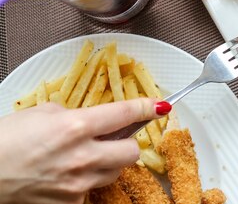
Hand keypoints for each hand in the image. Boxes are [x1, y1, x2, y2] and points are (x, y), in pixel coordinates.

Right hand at [0, 98, 169, 203]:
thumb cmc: (5, 140)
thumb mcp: (42, 112)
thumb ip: (75, 113)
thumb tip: (93, 118)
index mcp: (77, 126)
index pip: (127, 114)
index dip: (148, 108)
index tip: (159, 106)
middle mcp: (83, 156)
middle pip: (132, 150)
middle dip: (128, 141)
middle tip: (115, 137)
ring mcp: (77, 184)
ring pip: (116, 172)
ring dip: (109, 162)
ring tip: (85, 156)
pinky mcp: (69, 203)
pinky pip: (92, 190)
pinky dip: (87, 181)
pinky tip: (68, 174)